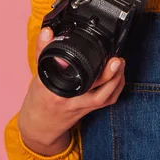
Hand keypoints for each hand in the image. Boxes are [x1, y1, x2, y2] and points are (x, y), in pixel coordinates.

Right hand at [17, 27, 125, 155]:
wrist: (38, 127)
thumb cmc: (38, 100)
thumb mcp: (39, 74)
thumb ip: (43, 51)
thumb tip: (47, 31)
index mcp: (54, 90)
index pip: (69, 76)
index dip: (85, 65)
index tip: (95, 52)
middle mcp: (69, 100)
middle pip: (92, 90)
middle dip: (107, 74)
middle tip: (116, 59)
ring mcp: (80, 107)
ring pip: (103, 98)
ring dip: (116, 81)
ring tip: (120, 63)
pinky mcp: (89, 110)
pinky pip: (106, 102)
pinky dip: (116, 89)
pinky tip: (120, 75)